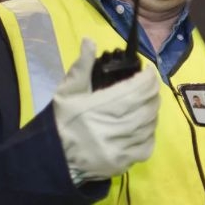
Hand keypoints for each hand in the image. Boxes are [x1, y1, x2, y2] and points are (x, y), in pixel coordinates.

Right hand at [53, 37, 159, 182]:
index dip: (148, 77)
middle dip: (152, 92)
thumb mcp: (67, 92)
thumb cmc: (61, 122)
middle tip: (147, 87)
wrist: (52, 159)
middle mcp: (112, 128)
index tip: (147, 72)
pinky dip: (149, 133)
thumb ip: (82, 67)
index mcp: (98, 107)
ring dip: (152, 111)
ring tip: (144, 105)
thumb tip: (90, 41)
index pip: (139, 89)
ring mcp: (120, 148)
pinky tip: (141, 127)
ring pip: (150, 124)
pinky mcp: (123, 163)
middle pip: (149, 105)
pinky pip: (147, 145)